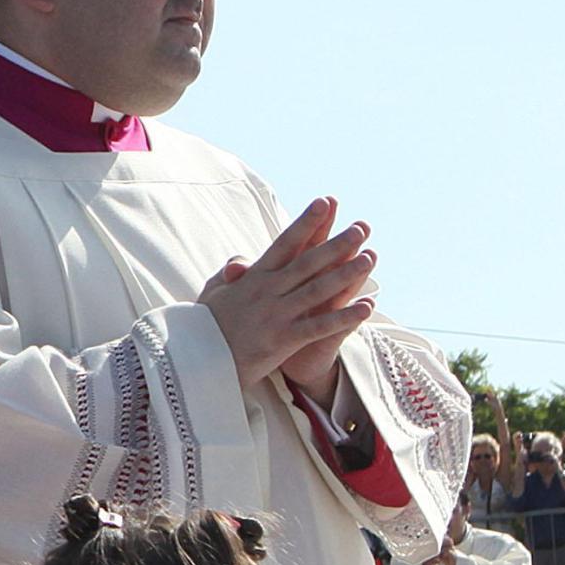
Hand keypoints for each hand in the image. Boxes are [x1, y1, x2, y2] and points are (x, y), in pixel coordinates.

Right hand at [196, 196, 374, 388]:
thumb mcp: (213, 292)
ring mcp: (276, 315)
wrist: (194, 361)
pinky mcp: (282, 340)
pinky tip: (366, 307)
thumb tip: (242, 261)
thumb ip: (231, 273)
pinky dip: (344, 317)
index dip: (306, 223)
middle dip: (336, 244)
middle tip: (361, 228)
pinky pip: (319, 326)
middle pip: (308, 263)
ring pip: (318, 290)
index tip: (325, 203)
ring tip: (370, 258)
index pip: (284, 243)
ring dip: (346, 274)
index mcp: (253, 278)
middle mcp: (267, 292)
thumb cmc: (204, 325)